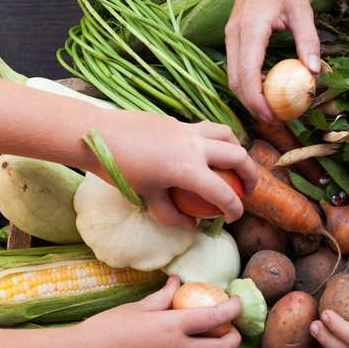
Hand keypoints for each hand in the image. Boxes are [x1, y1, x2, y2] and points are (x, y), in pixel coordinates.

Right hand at [71, 275, 241, 347]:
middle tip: (230, 331)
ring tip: (197, 341)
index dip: (233, 309)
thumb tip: (177, 282)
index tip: (237, 302)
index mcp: (173, 327)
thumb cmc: (106, 328)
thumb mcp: (137, 308)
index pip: (216, 318)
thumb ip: (163, 297)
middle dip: (233, 340)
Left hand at [103, 115, 257, 228]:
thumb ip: (171, 214)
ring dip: (236, 150)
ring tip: (233, 164)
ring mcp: (187, 130)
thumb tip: (190, 226)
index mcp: (188, 170)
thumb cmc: (120, 169)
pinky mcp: (177, 121)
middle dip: (250, 175)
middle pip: (238, 156)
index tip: (233, 218)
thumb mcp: (146, 197)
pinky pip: (205, 129)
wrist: (98, 135)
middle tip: (248, 190)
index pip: (223, 193)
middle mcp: (195, 146)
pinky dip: (214, 141)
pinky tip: (203, 152)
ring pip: (226, 135)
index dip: (233, 209)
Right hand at [225, 0, 320, 121]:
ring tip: (272, 110)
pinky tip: (266, 91)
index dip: (257, 101)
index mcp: (251, 30)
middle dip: (252, 106)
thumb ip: (308, 41)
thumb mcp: (302, 10)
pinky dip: (248, 85)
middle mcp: (235, 36)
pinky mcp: (232, 39)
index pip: (247, 75)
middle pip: (235, 82)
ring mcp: (230, 38)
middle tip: (274, 121)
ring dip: (249, 97)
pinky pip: (236, 68)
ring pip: (232, 78)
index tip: (273, 117)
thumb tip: (314, 72)